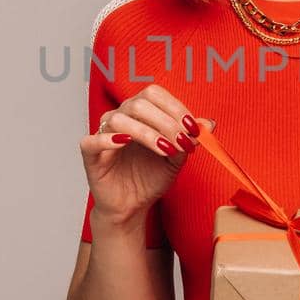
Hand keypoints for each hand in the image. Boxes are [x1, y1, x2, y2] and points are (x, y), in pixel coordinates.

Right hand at [80, 84, 213, 226]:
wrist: (133, 205)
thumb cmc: (150, 177)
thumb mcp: (176, 158)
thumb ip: (188, 138)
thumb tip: (209, 123)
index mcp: (140, 112)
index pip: (154, 95)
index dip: (175, 108)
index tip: (193, 128)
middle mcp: (121, 117)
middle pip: (139, 103)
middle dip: (166, 121)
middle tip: (182, 141)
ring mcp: (103, 134)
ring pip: (120, 119)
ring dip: (147, 133)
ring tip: (165, 149)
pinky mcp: (90, 154)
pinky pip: (92, 140)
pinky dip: (108, 139)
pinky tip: (126, 143)